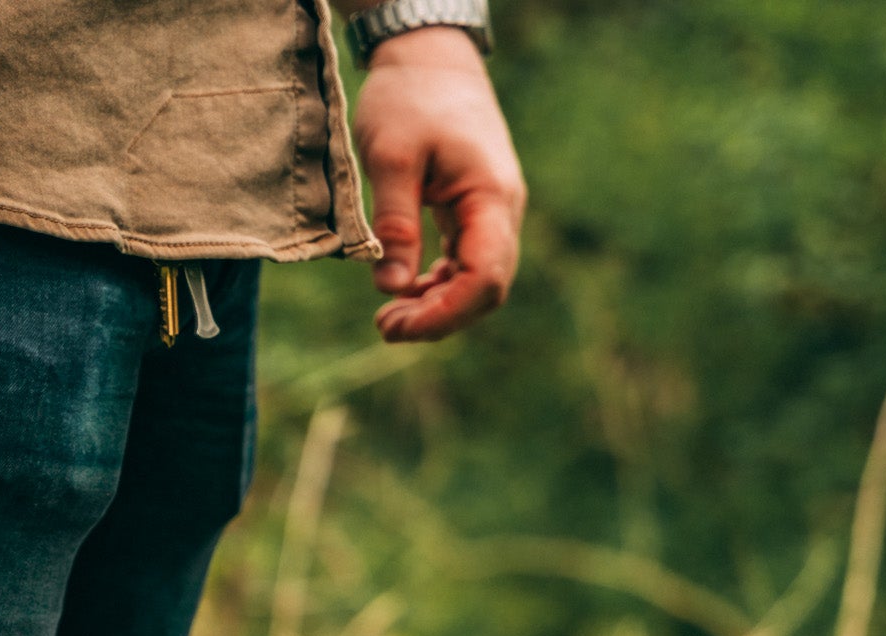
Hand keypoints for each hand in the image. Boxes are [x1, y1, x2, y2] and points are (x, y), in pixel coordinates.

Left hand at [352, 27, 525, 341]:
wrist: (429, 59)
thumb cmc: (409, 98)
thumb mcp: (391, 158)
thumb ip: (395, 222)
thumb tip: (392, 288)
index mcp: (491, 197)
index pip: (485, 278)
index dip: (443, 315)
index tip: (395, 325)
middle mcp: (501, 209)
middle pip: (486, 289)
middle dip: (438, 319)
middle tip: (384, 328)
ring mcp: (490, 211)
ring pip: (477, 280)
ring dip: (437, 306)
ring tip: (389, 317)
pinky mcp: (472, 210)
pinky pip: (465, 262)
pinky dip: (438, 285)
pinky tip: (405, 290)